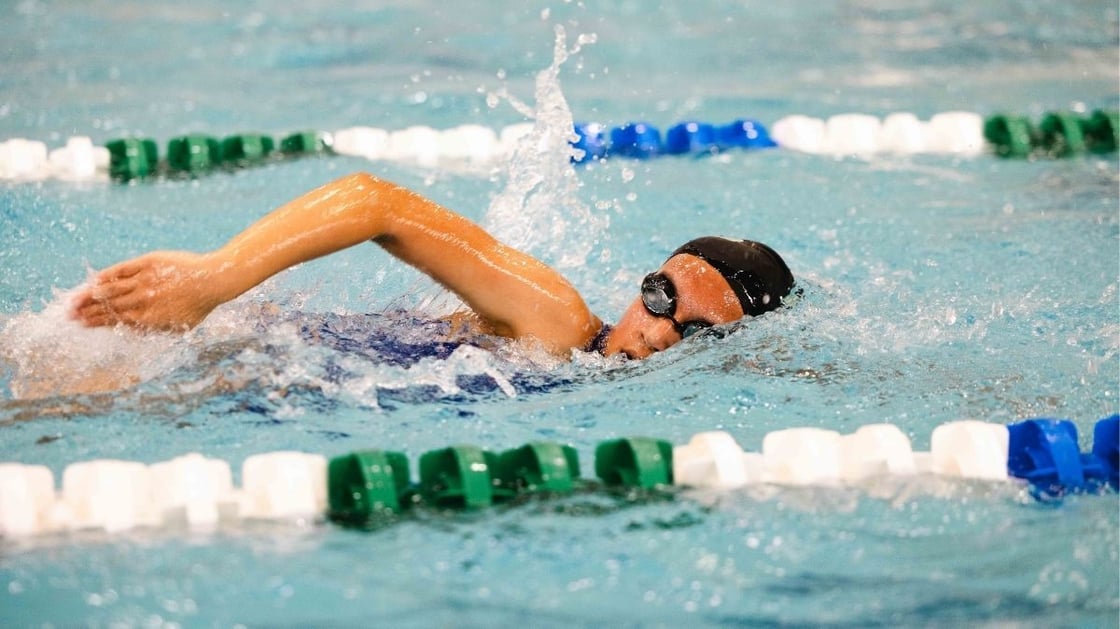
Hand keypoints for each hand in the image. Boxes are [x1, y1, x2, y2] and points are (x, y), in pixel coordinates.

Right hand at [71, 251, 225, 330]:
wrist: (214, 280)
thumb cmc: (199, 306)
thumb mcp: (178, 327)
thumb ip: (152, 330)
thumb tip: (129, 331)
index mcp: (149, 318)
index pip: (115, 321)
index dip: (95, 322)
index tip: (81, 323)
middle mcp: (143, 300)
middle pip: (108, 306)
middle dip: (86, 310)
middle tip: (69, 314)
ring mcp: (144, 280)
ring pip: (111, 288)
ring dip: (90, 295)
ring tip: (74, 299)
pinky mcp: (148, 263)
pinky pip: (122, 270)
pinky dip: (106, 276)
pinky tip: (94, 279)